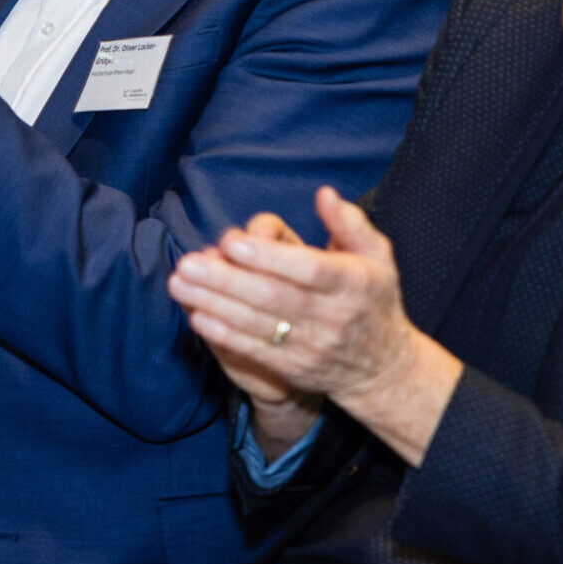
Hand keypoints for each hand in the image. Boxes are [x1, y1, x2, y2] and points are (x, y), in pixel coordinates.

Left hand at [168, 187, 462, 467]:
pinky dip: (224, 335)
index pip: (308, 270)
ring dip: (214, 305)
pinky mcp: (294, 368)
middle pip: (274, 298)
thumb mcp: (378, 257)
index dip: (269, 257)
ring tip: (179, 284)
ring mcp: (311, 346)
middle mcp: (332, 317)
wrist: (383, 369)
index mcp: (352, 284)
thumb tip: (324, 194)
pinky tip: (196, 316)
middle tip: (187, 262)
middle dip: (226, 280)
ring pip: (258, 325)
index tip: (232, 242)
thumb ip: (351, 224)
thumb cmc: (375, 300)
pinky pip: (255, 351)